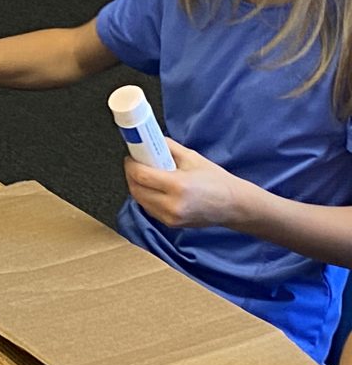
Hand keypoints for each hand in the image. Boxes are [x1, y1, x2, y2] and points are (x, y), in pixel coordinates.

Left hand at [124, 138, 245, 227]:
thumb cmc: (216, 180)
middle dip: (130, 175)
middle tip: (134, 163)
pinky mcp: (171, 224)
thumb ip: (168, 147)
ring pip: (140, 201)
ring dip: (136, 186)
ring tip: (142, 174)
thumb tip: (149, 140)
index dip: (131, 164)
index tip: (131, 156)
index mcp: (178, 186)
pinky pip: (149, 209)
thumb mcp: (191, 157)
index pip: (141, 175)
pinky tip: (151, 188)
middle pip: (136, 189)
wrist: (234, 205)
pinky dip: (145, 197)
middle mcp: (172, 205)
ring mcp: (170, 217)